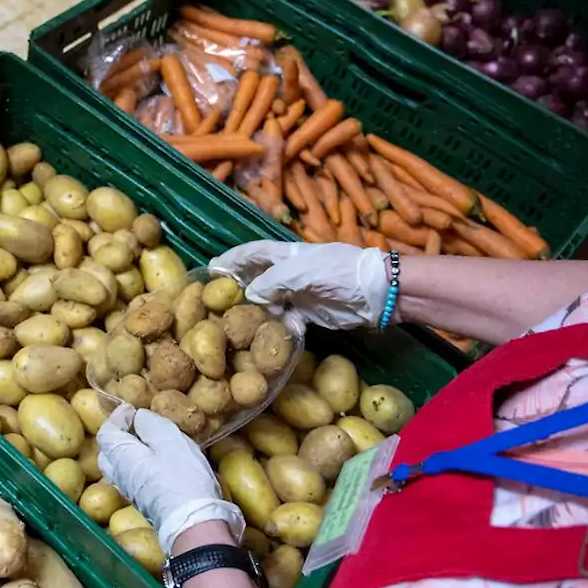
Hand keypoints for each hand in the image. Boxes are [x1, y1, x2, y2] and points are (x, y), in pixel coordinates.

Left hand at [97, 405, 243, 553]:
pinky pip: (133, 478)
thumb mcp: (169, 439)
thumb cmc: (182, 477)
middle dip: (119, 435)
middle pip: (108, 452)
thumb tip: (139, 419)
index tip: (131, 408)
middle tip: (137, 425)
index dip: (116, 417)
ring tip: (150, 442)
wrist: (194, 523)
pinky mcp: (145, 502)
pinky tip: (158, 463)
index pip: (106, 433)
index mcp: (121, 457)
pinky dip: (139, 465)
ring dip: (129, 451)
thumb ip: (150, 424)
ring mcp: (131, 492)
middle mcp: (119, 476)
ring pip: (119, 467)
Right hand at [209, 241, 388, 329]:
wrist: (377, 292)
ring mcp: (298, 293)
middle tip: (214, 302)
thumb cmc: (340, 272)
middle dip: (237, 287)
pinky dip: (277, 327)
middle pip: (256, 278)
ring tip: (234, 323)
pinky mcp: (308, 314)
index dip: (231, 258)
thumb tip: (250, 295)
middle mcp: (288, 273)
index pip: (252, 252)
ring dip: (254, 311)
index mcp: (286, 255)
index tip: (210, 268)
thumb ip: (273, 281)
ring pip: (268, 302)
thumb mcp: (303, 271)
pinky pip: (285, 320)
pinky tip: (266, 336)